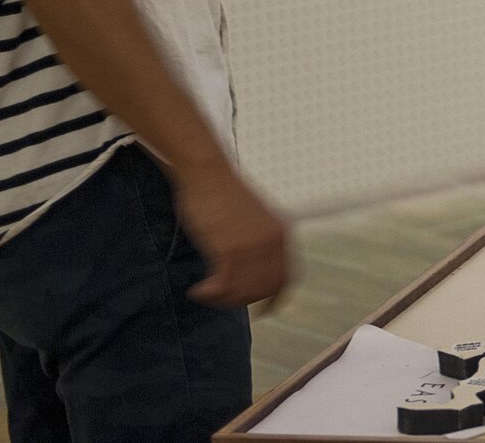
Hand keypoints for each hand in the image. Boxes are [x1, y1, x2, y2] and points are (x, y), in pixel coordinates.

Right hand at [172, 162, 291, 310]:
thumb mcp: (253, 219)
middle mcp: (273, 242)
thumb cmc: (223, 193)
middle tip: (219, 296)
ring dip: (222, 299)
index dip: (275, 298)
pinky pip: (223, 286)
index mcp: (282, 234)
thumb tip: (251, 273)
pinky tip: (197, 290)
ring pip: (242, 292)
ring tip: (206, 292)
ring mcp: (253, 247)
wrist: (207, 172)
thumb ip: (258, 242)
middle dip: (240, 300)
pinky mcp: (230, 249)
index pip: (286, 278)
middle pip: (263, 290)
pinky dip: (209, 294)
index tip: (263, 311)